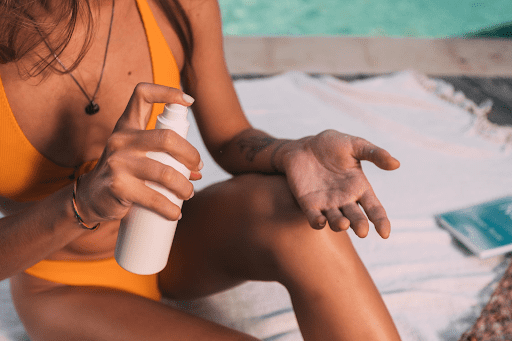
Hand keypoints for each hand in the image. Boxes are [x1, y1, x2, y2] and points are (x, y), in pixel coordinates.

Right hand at [76, 83, 201, 224]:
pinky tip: (176, 213)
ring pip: (165, 172)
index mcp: (126, 126)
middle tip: (197, 167)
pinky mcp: (117, 186)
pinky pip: (154, 198)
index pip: (142, 95)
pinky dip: (170, 208)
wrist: (89, 198)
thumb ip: (164, 157)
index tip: (189, 100)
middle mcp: (121, 139)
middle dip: (190, 154)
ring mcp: (117, 162)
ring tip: (189, 193)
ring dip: (184, 186)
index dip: (167, 91)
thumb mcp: (138, 156)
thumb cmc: (121, 173)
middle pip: (167, 138)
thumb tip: (197, 171)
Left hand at [282, 130, 399, 238]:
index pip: (374, 209)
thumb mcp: (355, 145)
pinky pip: (314, 218)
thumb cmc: (332, 145)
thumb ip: (374, 154)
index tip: (385, 233)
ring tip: (343, 223)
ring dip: (340, 225)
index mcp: (360, 188)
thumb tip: (396, 164)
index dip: (380, 221)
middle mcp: (345, 200)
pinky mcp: (309, 204)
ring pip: (336, 221)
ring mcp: (327, 204)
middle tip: (362, 231)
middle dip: (359, 225)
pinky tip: (320, 221)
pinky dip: (317, 222)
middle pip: (356, 218)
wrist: (303, 146)